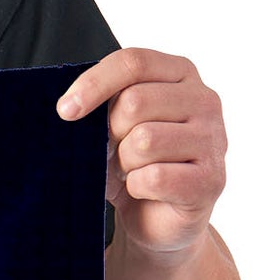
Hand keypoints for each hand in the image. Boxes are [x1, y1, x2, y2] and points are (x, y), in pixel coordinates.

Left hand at [57, 48, 226, 255]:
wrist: (156, 217)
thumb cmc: (132, 163)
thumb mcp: (112, 125)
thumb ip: (102, 105)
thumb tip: (70, 107)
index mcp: (180, 74)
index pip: (133, 62)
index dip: (94, 83)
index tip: (65, 110)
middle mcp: (204, 100)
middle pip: (134, 102)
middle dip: (111, 134)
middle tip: (114, 151)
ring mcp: (214, 139)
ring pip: (144, 140)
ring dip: (124, 163)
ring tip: (132, 170)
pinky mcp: (212, 179)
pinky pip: (155, 177)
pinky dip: (137, 187)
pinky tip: (145, 189)